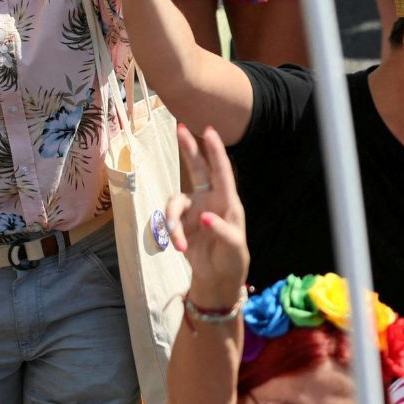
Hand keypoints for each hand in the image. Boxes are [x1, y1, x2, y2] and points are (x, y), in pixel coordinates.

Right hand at [168, 124, 249, 306]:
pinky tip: (179, 248)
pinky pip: (169, 221)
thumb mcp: (234, 247)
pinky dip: (172, 234)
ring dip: (172, 221)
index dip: (216, 152)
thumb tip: (204, 217)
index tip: (209, 131)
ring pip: (174, 202)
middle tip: (180, 127)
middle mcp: (210, 201)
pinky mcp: (180, 223)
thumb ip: (222, 231)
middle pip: (197, 170)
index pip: (222, 173)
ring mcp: (193, 210)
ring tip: (179, 243)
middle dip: (189, 149)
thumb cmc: (232, 259)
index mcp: (229, 203)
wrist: (217, 276)